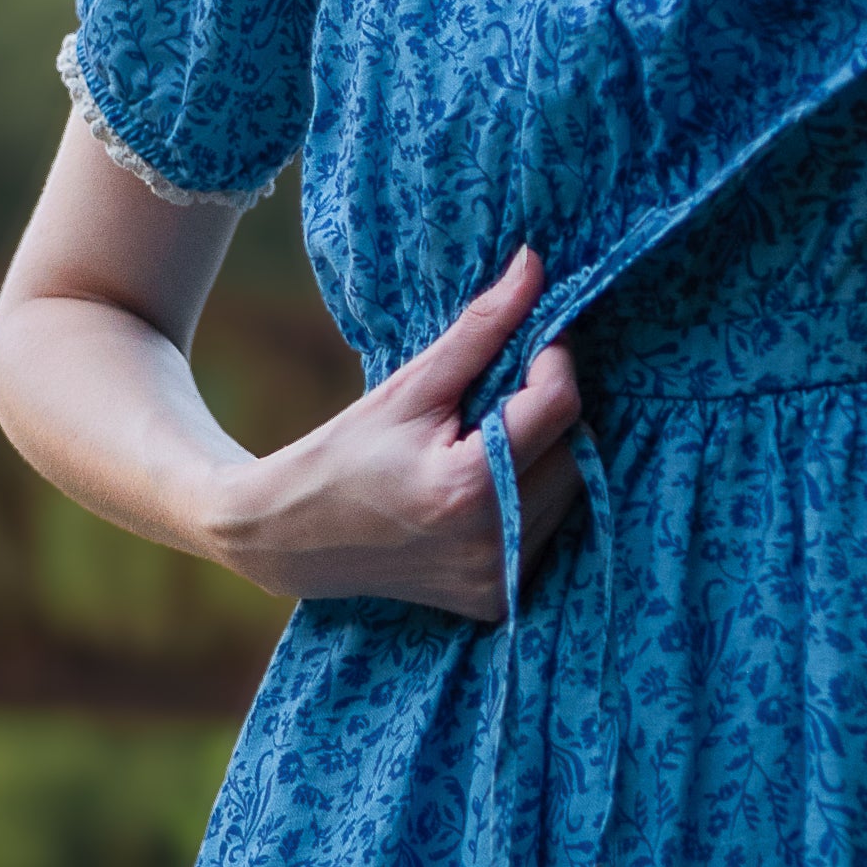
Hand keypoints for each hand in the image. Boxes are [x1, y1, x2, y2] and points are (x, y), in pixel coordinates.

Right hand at [205, 244, 585, 619]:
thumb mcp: (410, 386)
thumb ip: (482, 330)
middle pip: (574, 449)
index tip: (533, 340)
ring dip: (545, 455)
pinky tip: (485, 486)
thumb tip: (536, 265)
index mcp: (468, 487)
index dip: (554, 360)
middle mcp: (492, 543)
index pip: (560, 405)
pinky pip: (548, 531)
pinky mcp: (498, 600)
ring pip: (570, 492)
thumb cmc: (345, 452)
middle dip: (549, 411)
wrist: (292, 539)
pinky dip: (531, 499)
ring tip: (483, 441)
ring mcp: (497, 580)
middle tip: (498, 395)